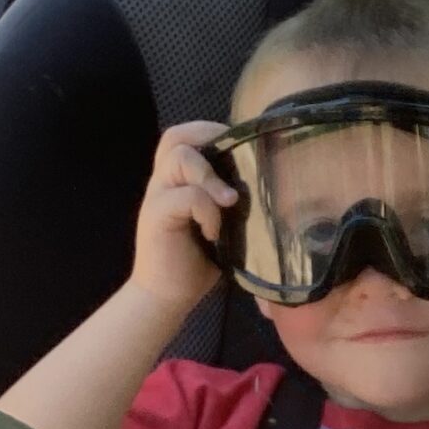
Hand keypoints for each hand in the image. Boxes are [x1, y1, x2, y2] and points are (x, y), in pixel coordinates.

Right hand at [130, 122, 236, 318]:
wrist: (165, 297)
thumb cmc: (197, 262)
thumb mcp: (221, 225)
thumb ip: (230, 202)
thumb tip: (272, 188)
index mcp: (176, 180)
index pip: (183, 136)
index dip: (209, 130)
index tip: (240, 144)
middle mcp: (163, 183)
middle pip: (176, 137)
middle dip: (208, 139)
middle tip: (235, 160)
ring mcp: (157, 198)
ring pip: (179, 158)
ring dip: (209, 175)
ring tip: (229, 201)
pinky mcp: (156, 217)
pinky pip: (185, 196)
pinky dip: (206, 209)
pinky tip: (213, 232)